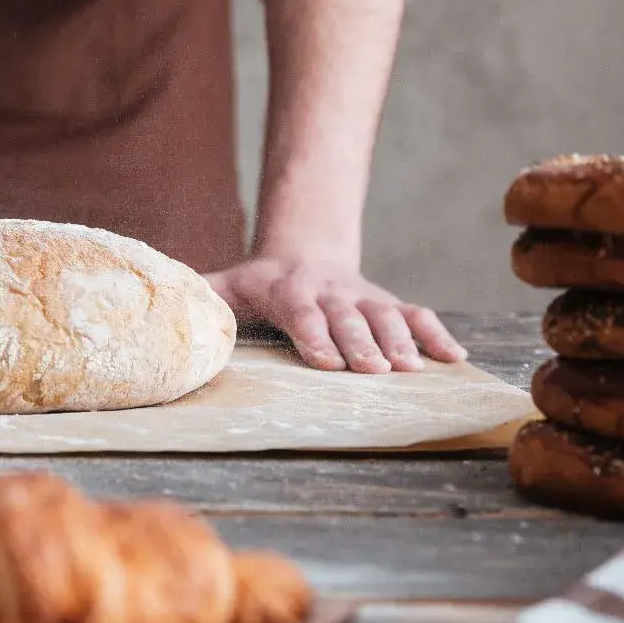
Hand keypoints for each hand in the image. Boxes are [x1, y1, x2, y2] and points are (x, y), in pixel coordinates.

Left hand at [207, 257, 465, 373]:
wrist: (303, 252)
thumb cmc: (259, 284)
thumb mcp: (226, 285)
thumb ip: (201, 296)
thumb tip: (167, 305)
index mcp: (289, 290)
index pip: (302, 313)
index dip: (314, 335)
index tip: (326, 360)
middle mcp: (331, 292)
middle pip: (349, 318)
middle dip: (362, 342)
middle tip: (375, 370)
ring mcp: (363, 296)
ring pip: (386, 315)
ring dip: (401, 341)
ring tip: (413, 370)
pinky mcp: (387, 301)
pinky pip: (417, 315)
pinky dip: (437, 335)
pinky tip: (456, 358)